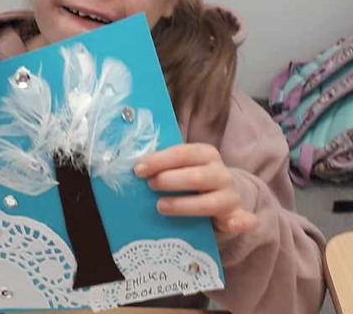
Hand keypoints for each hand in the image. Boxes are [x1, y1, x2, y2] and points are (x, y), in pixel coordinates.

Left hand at [134, 144, 258, 234]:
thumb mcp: (182, 168)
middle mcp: (221, 173)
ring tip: (161, 207)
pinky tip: (231, 224)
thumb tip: (133, 169)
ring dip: (184, 205)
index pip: (182, 153)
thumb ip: (164, 167)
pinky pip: (245, 220)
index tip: (138, 170)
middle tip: (150, 186)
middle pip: (197, 176)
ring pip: (210, 202)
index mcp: (205, 155)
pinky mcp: (238, 217)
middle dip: (171, 180)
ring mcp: (231, 196)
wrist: (225, 198)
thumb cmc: (194, 182)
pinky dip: (241, 222)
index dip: (160, 161)